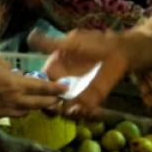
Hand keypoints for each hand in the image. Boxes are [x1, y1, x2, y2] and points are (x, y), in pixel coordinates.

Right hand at [0, 51, 67, 122]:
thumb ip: (7, 66)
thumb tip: (12, 72)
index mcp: (15, 84)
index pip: (42, 87)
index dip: (56, 88)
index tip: (66, 88)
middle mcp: (12, 101)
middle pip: (37, 104)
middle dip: (49, 102)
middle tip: (56, 100)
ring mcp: (0, 112)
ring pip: (22, 113)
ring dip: (30, 108)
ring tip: (32, 103)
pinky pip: (5, 114)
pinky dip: (10, 109)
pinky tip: (4, 103)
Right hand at [32, 28, 151, 117]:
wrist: (120, 52)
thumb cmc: (94, 44)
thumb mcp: (72, 42)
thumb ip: (51, 44)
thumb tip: (30, 36)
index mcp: (56, 69)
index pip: (43, 83)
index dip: (41, 89)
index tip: (42, 94)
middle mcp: (64, 83)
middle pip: (52, 99)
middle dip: (52, 107)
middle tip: (57, 107)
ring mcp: (77, 94)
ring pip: (65, 108)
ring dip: (67, 112)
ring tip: (75, 111)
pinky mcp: (91, 101)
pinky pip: (83, 112)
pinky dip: (84, 114)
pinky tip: (88, 111)